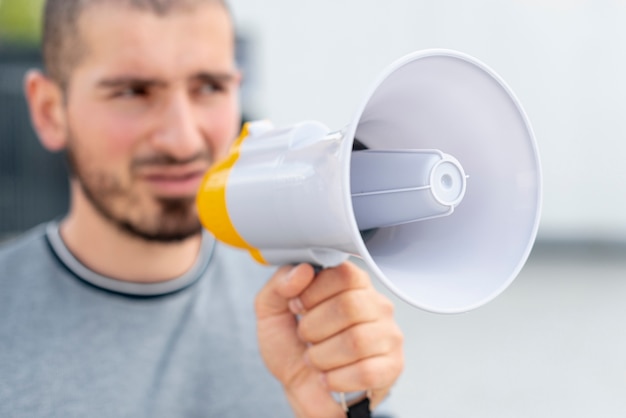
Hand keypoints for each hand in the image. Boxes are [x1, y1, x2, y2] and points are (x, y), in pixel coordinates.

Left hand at [255, 262, 403, 417]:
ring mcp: (388, 335)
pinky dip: (336, 379)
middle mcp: (376, 305)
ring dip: (322, 356)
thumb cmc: (293, 347)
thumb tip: (304, 270)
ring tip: (315, 359)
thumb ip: (279, 284)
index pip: (343, 273)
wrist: (302, 390)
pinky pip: (366, 372)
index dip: (313, 292)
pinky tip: (329, 377)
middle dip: (313, 327)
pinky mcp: (392, 366)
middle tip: (304, 337)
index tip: (298, 306)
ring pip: (357, 341)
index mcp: (352, 284)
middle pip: (350, 306)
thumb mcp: (272, 312)